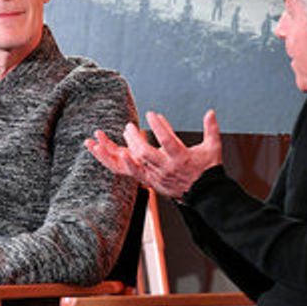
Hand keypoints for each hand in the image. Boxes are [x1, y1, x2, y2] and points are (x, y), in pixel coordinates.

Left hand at [85, 109, 221, 199]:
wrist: (203, 194)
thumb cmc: (206, 170)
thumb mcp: (212, 148)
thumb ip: (211, 129)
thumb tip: (210, 111)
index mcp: (181, 159)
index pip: (168, 142)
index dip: (160, 128)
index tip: (152, 114)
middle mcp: (164, 169)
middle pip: (144, 154)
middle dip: (134, 139)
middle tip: (129, 126)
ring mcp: (153, 175)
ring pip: (127, 166)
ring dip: (108, 152)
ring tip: (94, 139)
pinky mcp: (145, 179)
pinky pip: (123, 171)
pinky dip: (109, 159)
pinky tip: (97, 148)